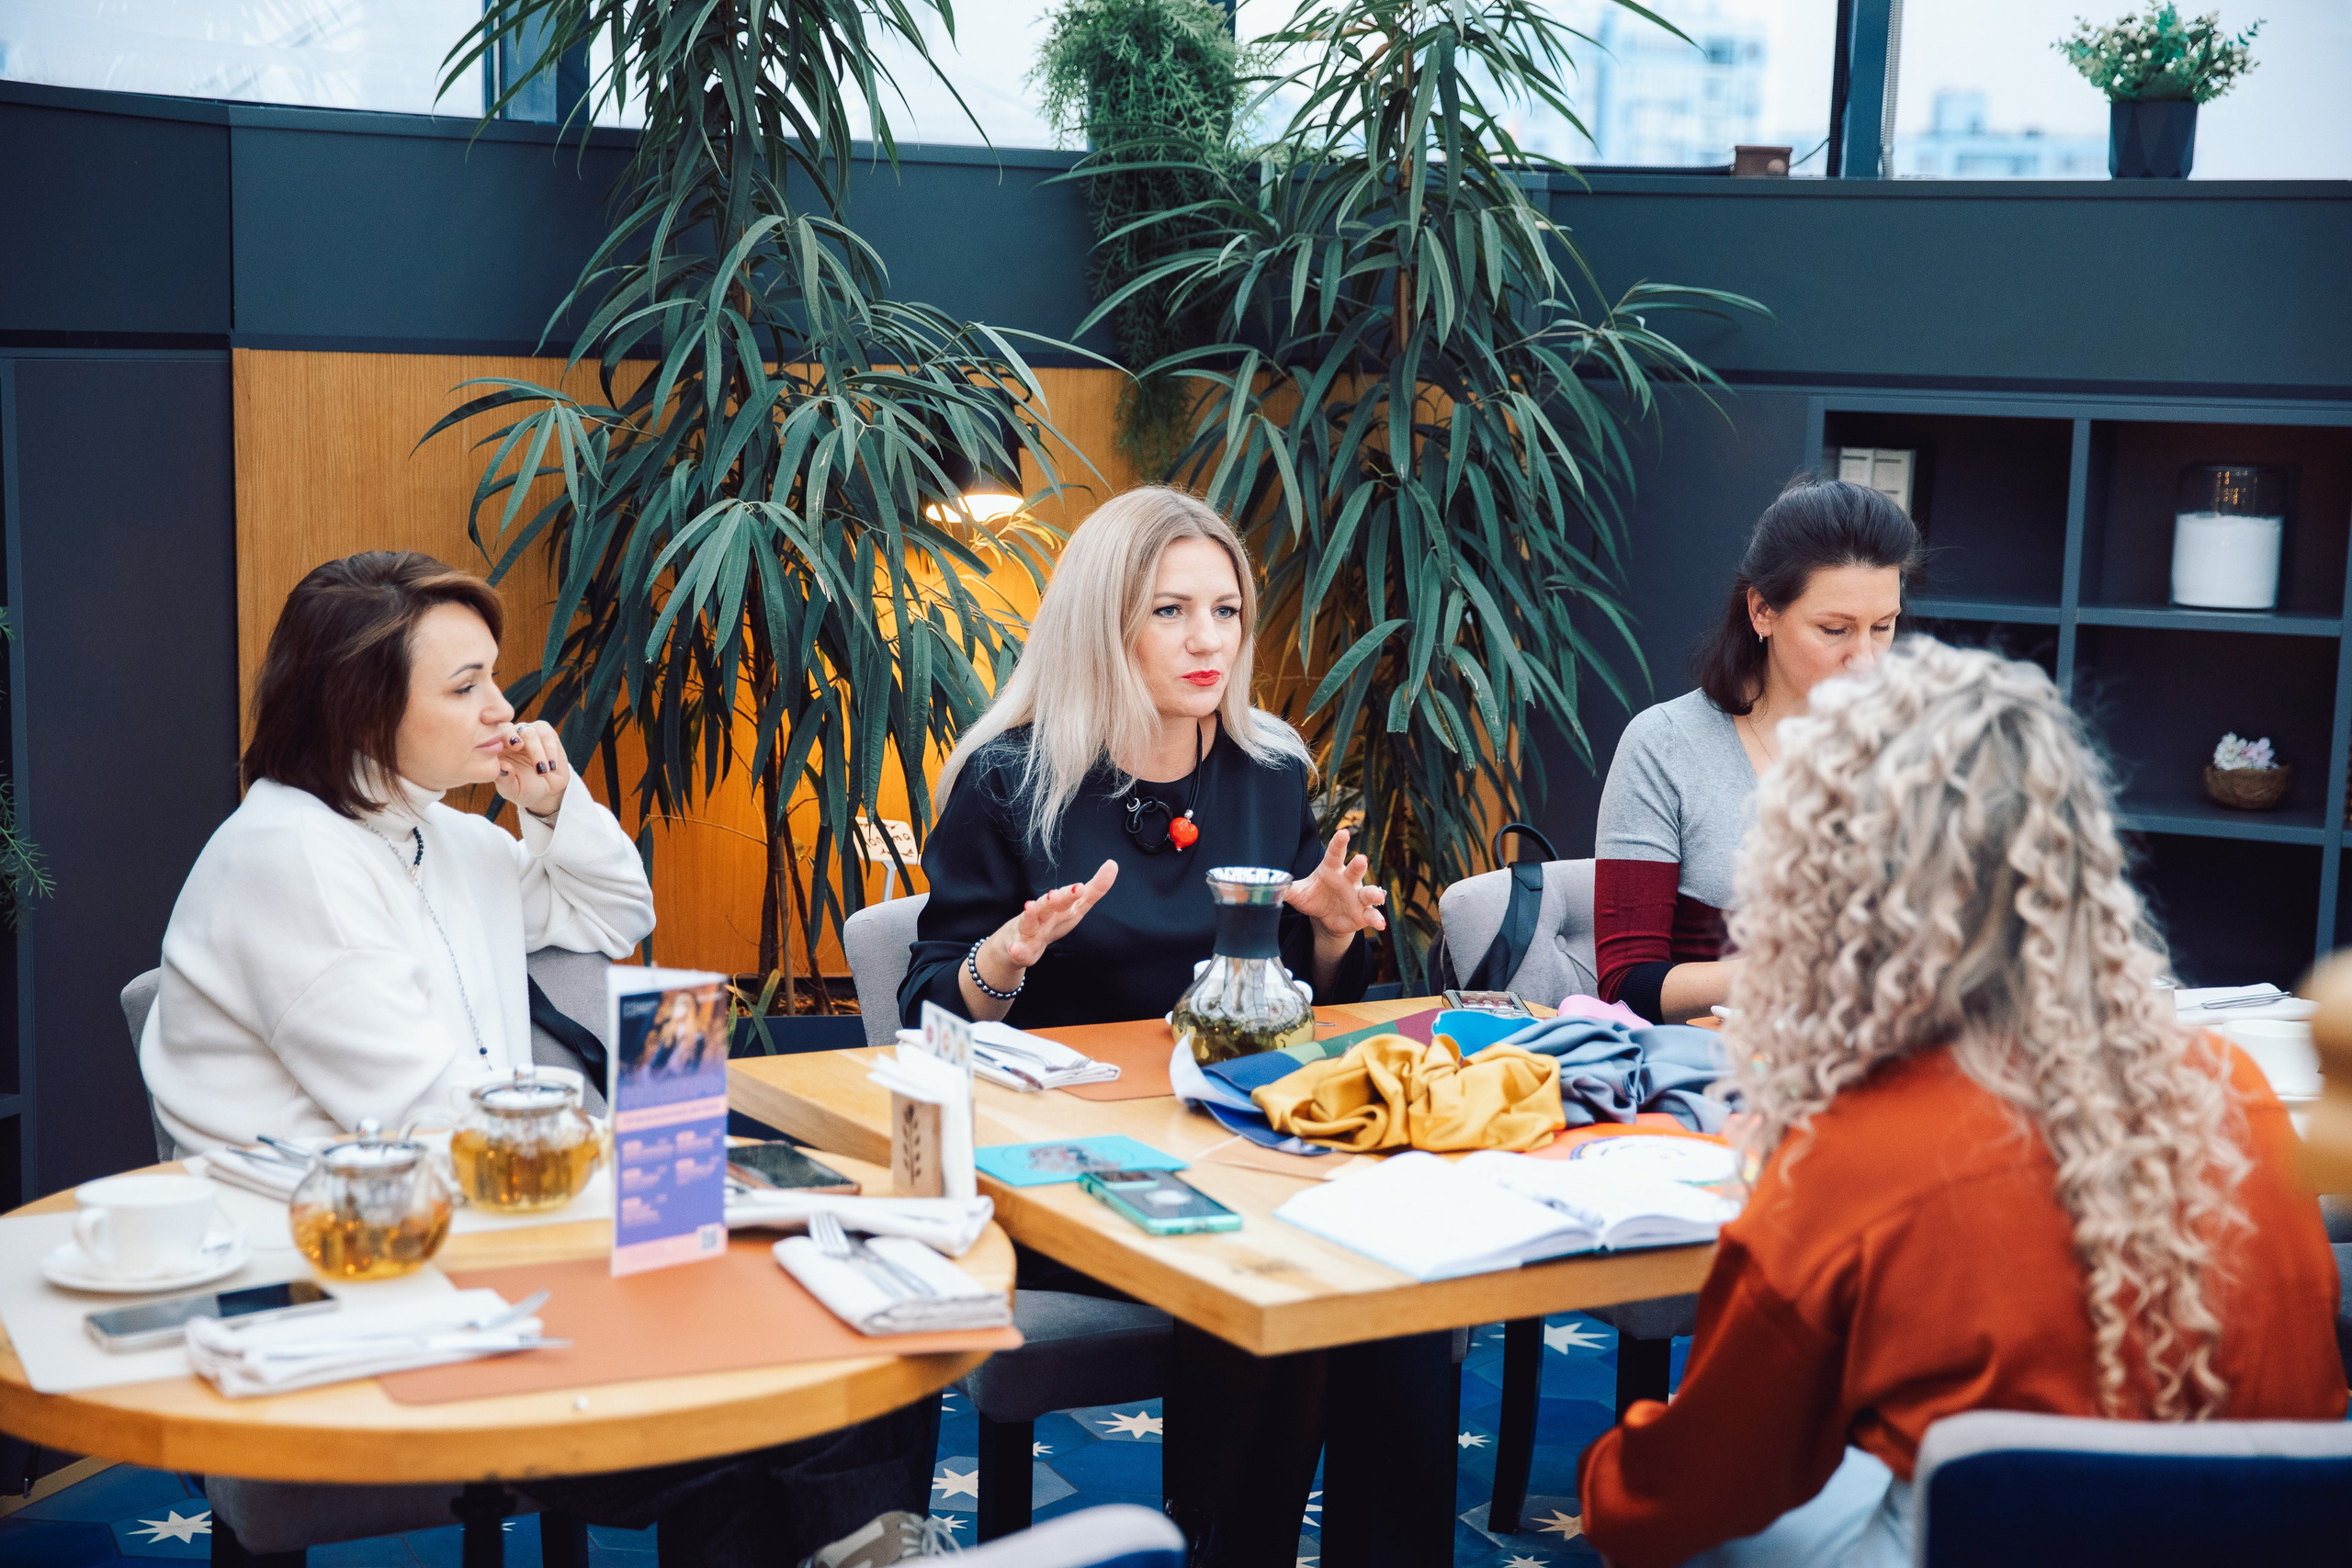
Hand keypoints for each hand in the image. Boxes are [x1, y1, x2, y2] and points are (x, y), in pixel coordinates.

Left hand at [493, 719, 570, 818]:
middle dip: (516, 738)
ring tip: (543, 772)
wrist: (547, 791)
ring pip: (531, 732)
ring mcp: (528, 733)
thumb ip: (505, 780)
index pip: (493, 735)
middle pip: (510, 729)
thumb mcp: (512, 790)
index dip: (502, 737)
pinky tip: (552, 766)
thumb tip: (502, 767)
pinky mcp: (546, 734)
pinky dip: (551, 750)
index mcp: (496, 748)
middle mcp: (510, 737)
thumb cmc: (524, 790)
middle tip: (520, 748)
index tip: (513, 746)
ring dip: (538, 751)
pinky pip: (547, 734)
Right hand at [987, 859, 1119, 975]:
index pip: (1069, 899)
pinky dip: (1017, 951)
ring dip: (1030, 914)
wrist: (1015, 941)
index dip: (1073, 894)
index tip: (1080, 887)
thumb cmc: (1050, 921)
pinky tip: (1015, 950)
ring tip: (1030, 906)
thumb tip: (1113, 864)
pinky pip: (1019, 951)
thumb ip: (1095, 889)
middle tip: (1055, 894)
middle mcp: (1044, 915)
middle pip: (1048, 906)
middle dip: (1052, 900)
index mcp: (1059, 907)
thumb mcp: (1075, 908)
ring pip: (1029, 922)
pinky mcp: (1020, 949)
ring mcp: (1030, 931)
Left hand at [1283, 827, 1386, 942]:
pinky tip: (1380, 924)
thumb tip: (1268, 884)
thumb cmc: (1314, 898)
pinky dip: (1377, 918)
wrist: (1326, 919)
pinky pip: (1372, 915)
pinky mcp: (1363, 913)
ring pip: (1368, 892)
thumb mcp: (1299, 893)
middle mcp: (1347, 880)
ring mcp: (1357, 896)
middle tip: (1361, 858)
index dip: (1338, 844)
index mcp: (1331, 870)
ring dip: (1374, 893)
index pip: (1334, 854)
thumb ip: (1286, 888)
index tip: (1343, 832)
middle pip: (1354, 870)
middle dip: (1358, 865)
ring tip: (1377, 895)